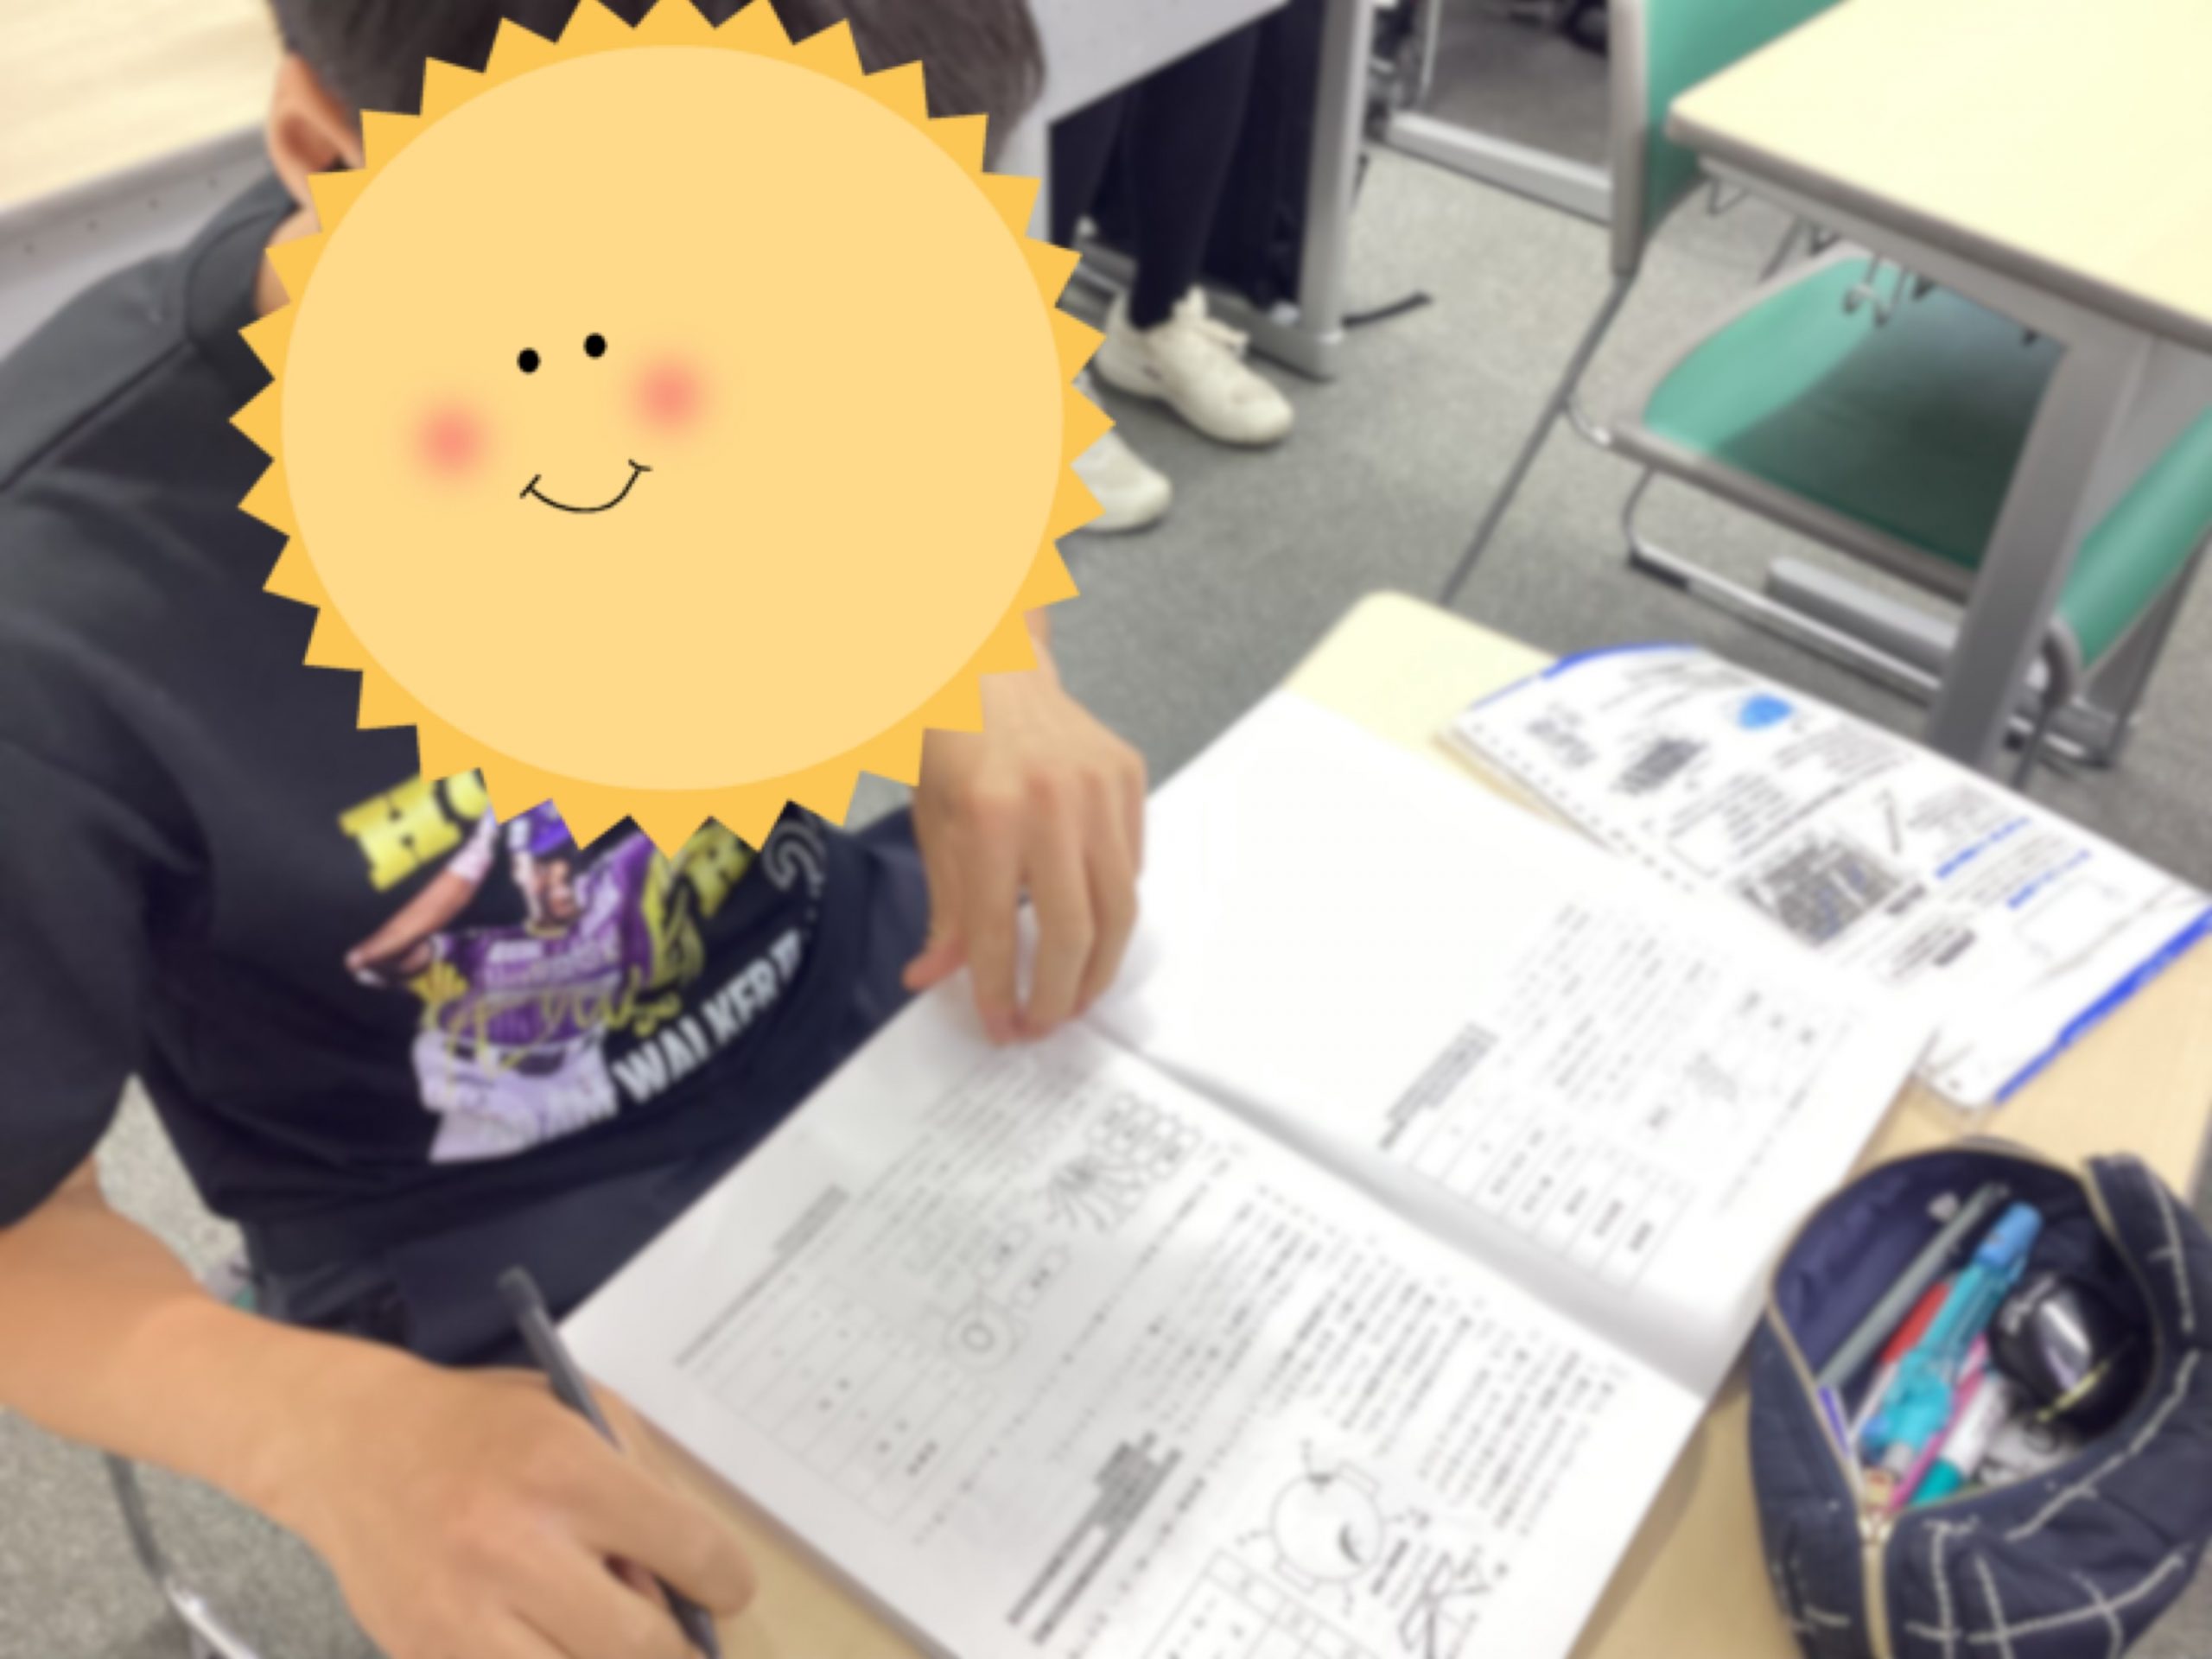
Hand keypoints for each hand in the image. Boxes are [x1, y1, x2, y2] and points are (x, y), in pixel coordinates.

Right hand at [276, 1354, 752, 1658]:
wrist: (351, 1446)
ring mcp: (463, 1615)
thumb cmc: (482, 1425)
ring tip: (611, 1640)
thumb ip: (643, 1489)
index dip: (727, 1582)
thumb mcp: (579, 1414)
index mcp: (567, 1472)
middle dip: (679, 1650)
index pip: (690, 1552)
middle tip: (677, 1638)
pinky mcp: (424, 1657)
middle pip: (643, 1645)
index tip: (725, 1590)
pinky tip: (555, 1647)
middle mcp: (516, 1547)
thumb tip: (695, 1580)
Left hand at [904, 642, 1145, 1041]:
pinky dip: (1112, 908)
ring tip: (1076, 996)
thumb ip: (943, 908)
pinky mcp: (1127, 775)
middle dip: (1058, 994)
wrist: (987, 664)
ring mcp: (1098, 786)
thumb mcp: (931, 828)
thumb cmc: (950, 745)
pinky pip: (1131, 866)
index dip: (999, 989)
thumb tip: (933, 978)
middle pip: (1072, 930)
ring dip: (1099, 966)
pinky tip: (1090, 929)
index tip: (1000, 1026)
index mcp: (988, 814)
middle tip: (1044, 1025)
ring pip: (1119, 906)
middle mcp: (1052, 800)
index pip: (996, 929)